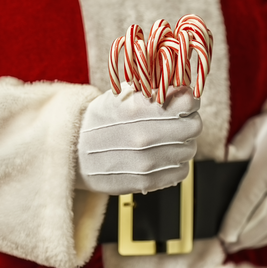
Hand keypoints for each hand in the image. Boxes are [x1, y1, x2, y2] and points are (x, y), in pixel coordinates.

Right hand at [76, 85, 200, 195]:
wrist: (72, 153)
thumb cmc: (99, 120)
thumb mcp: (122, 95)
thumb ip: (153, 89)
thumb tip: (183, 86)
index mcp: (139, 109)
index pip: (188, 101)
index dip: (189, 100)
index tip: (184, 102)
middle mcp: (145, 135)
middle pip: (194, 126)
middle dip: (188, 121)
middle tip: (178, 121)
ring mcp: (146, 161)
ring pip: (189, 150)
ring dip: (182, 143)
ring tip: (166, 140)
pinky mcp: (147, 181)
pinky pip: (181, 171)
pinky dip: (176, 163)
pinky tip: (162, 157)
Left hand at [219, 108, 266, 251]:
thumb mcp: (257, 127)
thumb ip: (238, 147)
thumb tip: (222, 162)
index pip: (252, 196)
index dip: (236, 219)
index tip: (223, 233)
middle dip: (246, 235)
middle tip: (228, 243)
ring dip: (260, 239)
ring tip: (241, 243)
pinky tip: (263, 236)